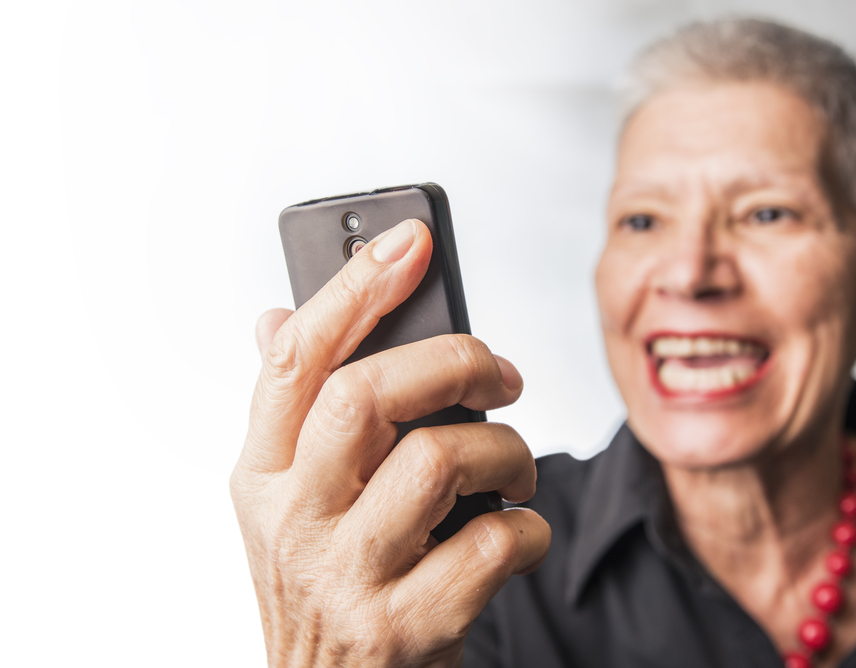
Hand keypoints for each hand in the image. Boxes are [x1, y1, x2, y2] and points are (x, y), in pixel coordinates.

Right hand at [231, 219, 549, 666]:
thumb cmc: (324, 585)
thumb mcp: (286, 500)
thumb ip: (291, 412)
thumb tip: (274, 316)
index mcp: (262, 473)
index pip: (296, 357)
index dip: (354, 287)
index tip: (411, 239)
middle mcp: (294, 519)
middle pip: (370, 394)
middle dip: (455, 360)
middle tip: (501, 374)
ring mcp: (347, 575)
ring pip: (441, 460)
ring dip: (505, 451)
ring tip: (513, 466)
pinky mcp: (406, 626)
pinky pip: (494, 545)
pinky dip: (527, 527)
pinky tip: (516, 532)